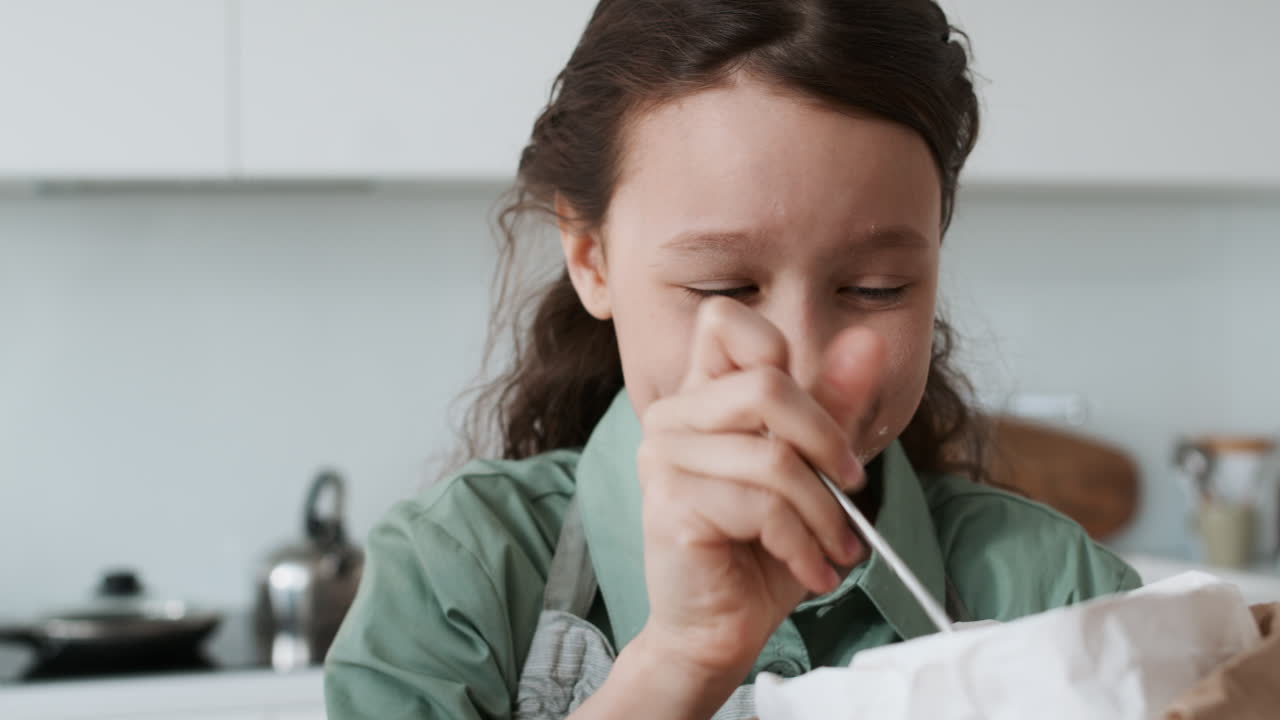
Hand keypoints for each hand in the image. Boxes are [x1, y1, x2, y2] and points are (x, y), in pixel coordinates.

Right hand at [631, 297, 887, 684]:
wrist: (720, 629)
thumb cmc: (761, 550)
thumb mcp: (812, 471)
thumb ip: (834, 406)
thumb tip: (866, 340)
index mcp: (702, 396)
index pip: (725, 320)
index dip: (777, 350)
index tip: (814, 419)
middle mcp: (673, 415)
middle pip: (766, 383)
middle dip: (827, 439)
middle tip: (852, 487)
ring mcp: (664, 457)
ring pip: (773, 455)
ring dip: (824, 511)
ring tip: (837, 546)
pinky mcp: (670, 503)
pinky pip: (761, 505)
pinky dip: (803, 543)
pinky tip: (811, 569)